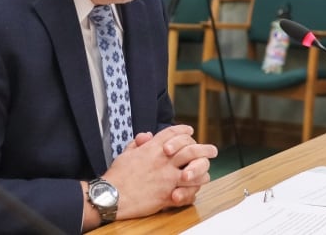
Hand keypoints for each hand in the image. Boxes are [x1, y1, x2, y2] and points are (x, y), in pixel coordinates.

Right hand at [103, 125, 217, 219]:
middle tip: (213, 150)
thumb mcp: (126, 153)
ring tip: (205, 172)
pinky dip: (193, 191)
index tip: (191, 130)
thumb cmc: (117, 175)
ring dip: (202, 171)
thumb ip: (138, 143)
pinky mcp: (168, 195)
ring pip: (195, 171)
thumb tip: (146, 135)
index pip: (173, 133)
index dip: (184, 130)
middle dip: (205, 149)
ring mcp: (167, 178)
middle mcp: (163, 161)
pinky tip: (194, 189)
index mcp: (152, 148)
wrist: (112, 195)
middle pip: (191, 149)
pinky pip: (188, 192)